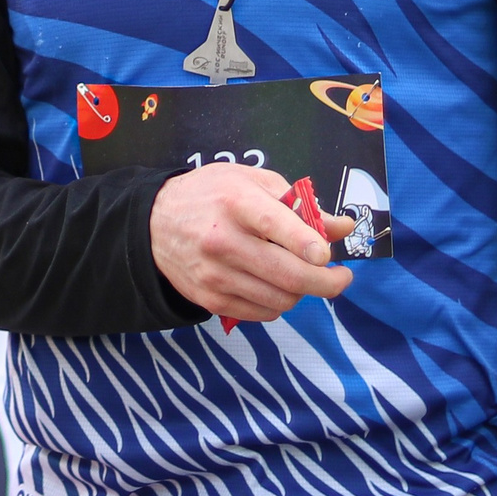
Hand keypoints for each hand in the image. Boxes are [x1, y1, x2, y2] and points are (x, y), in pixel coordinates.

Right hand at [149, 163, 352, 322]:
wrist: (154, 223)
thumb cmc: (211, 195)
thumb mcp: (252, 182)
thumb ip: (300, 204)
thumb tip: (342, 227)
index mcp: (235, 201)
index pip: (275, 225)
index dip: (309, 244)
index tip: (326, 254)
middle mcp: (222, 240)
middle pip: (288, 274)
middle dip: (328, 282)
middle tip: (342, 277)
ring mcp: (215, 274)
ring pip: (281, 299)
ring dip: (304, 292)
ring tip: (304, 277)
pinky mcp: (210, 299)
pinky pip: (262, 313)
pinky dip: (280, 303)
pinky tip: (277, 286)